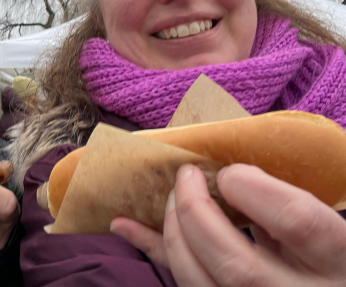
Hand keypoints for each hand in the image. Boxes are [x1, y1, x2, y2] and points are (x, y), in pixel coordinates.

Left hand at [111, 163, 345, 285]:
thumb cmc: (327, 258)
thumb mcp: (328, 231)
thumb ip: (287, 208)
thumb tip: (230, 176)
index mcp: (342, 260)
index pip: (299, 223)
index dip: (255, 190)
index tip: (230, 172)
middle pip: (239, 266)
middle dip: (198, 215)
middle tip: (186, 178)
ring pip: (205, 285)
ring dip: (173, 236)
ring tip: (168, 202)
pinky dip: (155, 253)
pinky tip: (124, 225)